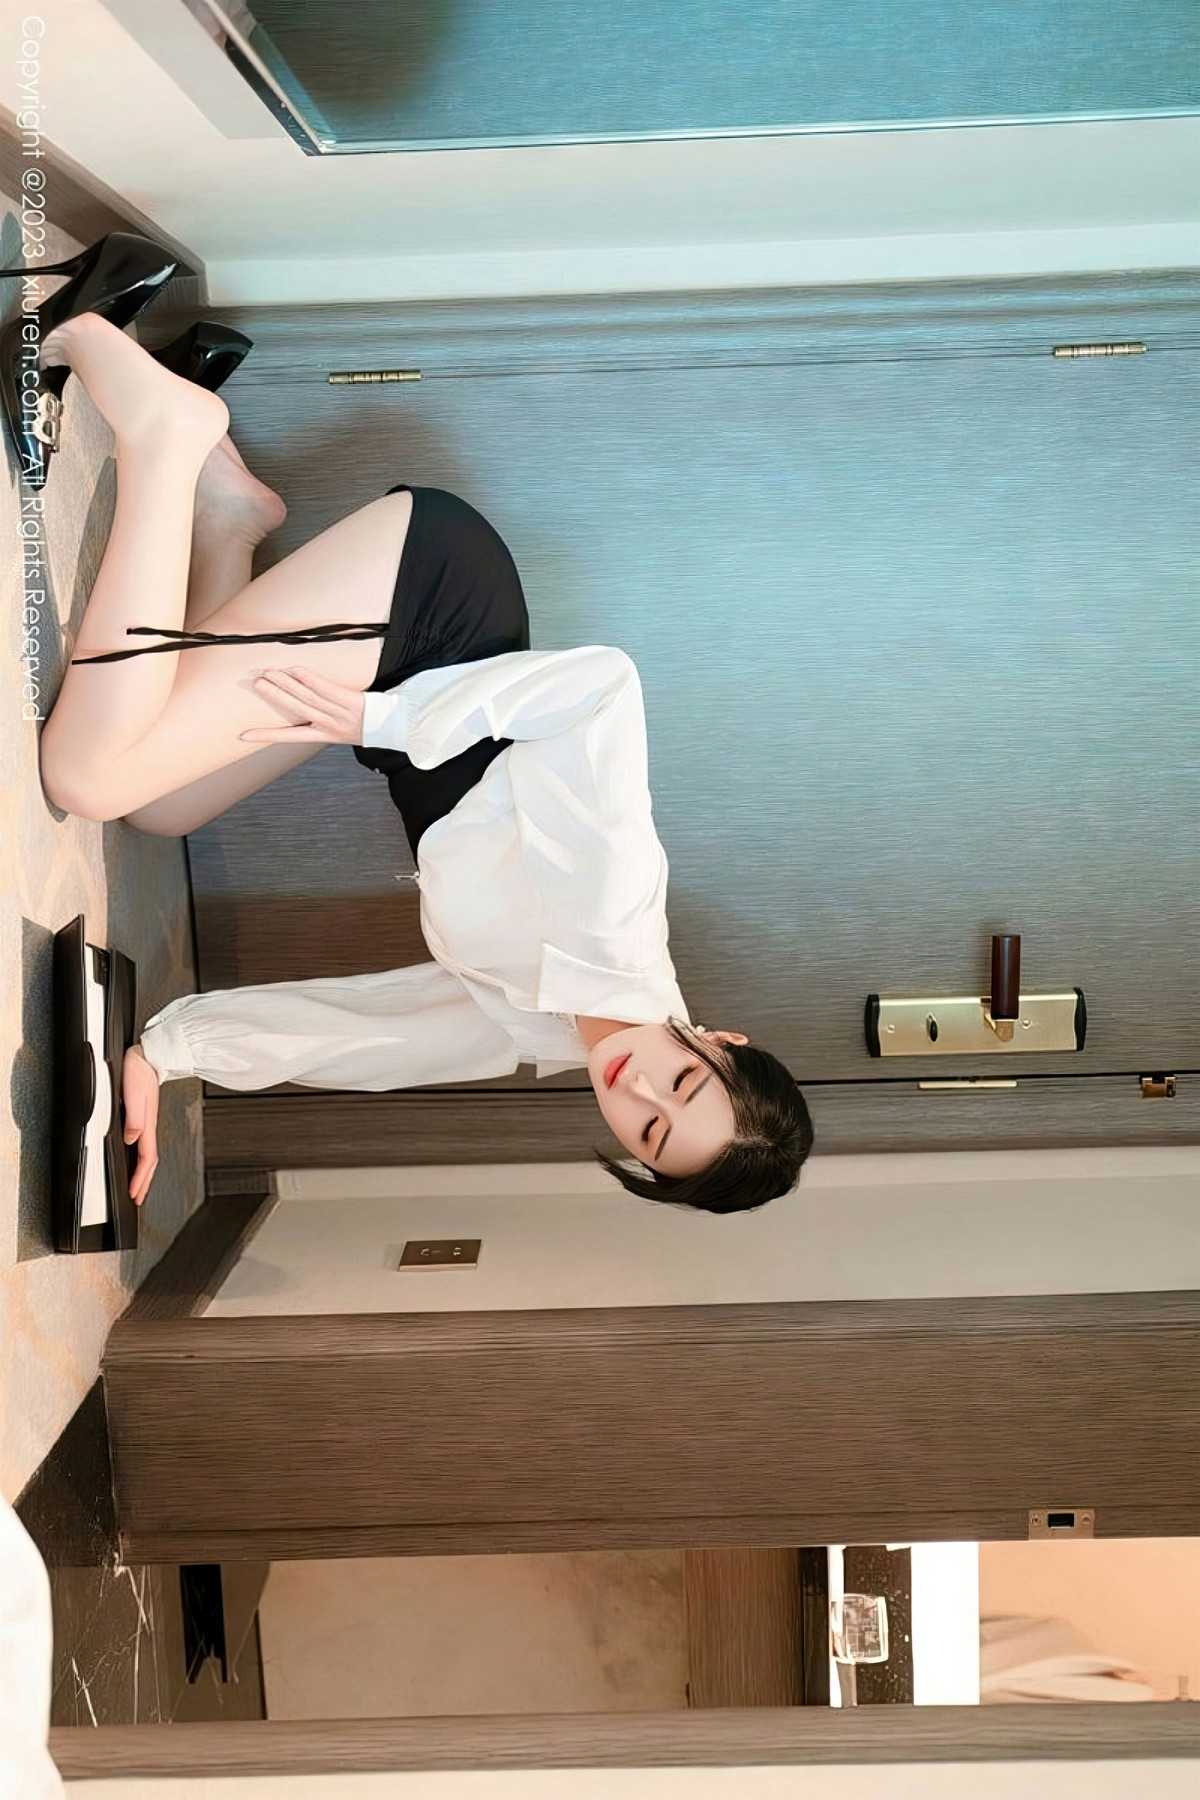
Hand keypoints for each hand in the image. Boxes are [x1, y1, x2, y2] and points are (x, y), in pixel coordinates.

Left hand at [121, 1044, 159, 1205]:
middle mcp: (149, 1127)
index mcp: (148, 1125)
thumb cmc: (140, 1072)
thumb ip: (133, 1118)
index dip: (140, 1179)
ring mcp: (148, 1123)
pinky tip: (137, 1159)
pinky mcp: (145, 1117)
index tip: (134, 1194)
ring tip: (139, 1185)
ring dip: (144, 1174)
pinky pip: (145, 1145)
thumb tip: (131, 1139)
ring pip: (148, 1155)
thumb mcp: (134, 1094)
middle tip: (138, 1198)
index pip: (146, 1159)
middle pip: (150, 1162)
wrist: (151, 1056)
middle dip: (144, 1183)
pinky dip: (142, 1159)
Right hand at [239, 667, 365, 745]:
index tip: (244, 735)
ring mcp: (338, 712)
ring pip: (306, 696)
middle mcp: (327, 724)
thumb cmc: (363, 728)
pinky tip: (293, 670)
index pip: (289, 736)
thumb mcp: (339, 733)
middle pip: (296, 708)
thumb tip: (296, 706)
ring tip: (269, 674)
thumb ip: (319, 723)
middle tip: (256, 684)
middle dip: (274, 696)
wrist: (390, 727)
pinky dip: (307, 678)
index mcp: (322, 736)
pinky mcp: (349, 699)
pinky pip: (324, 687)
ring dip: (285, 684)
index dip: (266, 736)